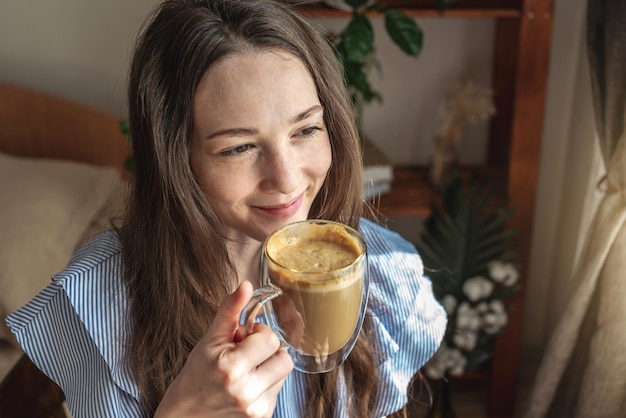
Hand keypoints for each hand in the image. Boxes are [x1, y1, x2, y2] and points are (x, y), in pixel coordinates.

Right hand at [155, 281, 293, 416]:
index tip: (243, 338)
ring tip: (245, 370)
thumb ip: (230, 310)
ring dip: (268, 367)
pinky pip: (278, 390)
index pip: (271, 340)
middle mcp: (246, 392)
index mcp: (231, 368)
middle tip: (245, 353)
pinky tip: (246, 386)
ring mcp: (255, 409)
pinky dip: (265, 384)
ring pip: (283, 374)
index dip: (258, 334)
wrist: (184, 416)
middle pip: (284, 359)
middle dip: (267, 351)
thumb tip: (246, 285)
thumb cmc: (196, 376)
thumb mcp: (209, 340)